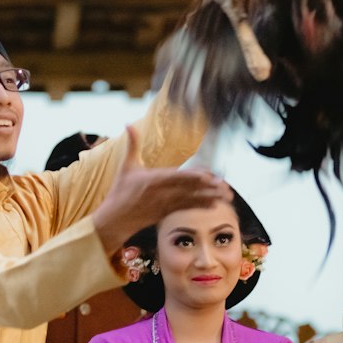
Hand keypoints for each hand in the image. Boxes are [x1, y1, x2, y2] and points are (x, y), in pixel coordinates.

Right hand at [92, 124, 230, 256]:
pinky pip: (187, 208)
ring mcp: (166, 204)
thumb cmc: (120, 191)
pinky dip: (200, 206)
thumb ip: (132, 144)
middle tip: (225, 186)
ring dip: (209, 197)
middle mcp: (162, 192)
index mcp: (154, 179)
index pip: (177, 177)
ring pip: (191, 199)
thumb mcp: (126, 166)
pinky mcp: (167, 212)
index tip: (208, 176)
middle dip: (208, 188)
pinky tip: (214, 204)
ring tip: (226, 196)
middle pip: (189, 189)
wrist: (116, 219)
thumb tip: (127, 123)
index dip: (193, 177)